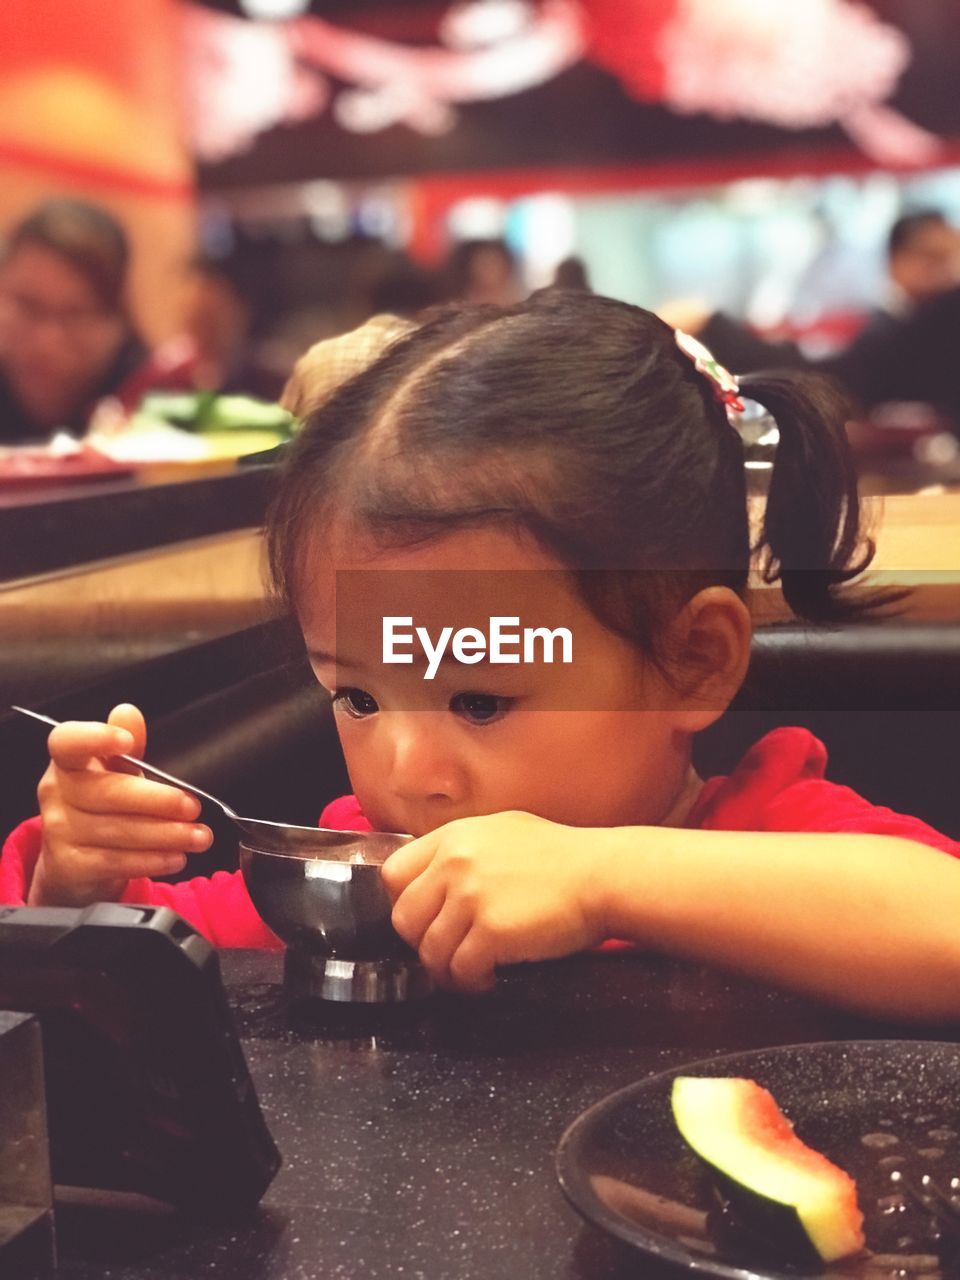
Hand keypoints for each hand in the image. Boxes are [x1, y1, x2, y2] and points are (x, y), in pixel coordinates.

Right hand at [31, 703, 211, 906]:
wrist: (76, 865)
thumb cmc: (102, 808)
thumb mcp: (116, 774)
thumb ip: (127, 747)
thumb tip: (128, 713)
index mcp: (67, 762)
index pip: (67, 742)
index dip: (95, 738)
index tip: (128, 742)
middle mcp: (56, 793)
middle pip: (106, 793)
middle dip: (157, 801)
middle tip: (193, 807)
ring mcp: (59, 831)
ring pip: (117, 832)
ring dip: (165, 835)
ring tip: (198, 836)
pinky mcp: (68, 866)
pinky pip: (115, 861)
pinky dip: (150, 860)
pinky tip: (176, 857)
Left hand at [381, 811, 607, 993]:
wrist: (603, 875)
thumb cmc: (562, 857)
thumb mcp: (503, 833)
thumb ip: (464, 851)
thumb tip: (435, 879)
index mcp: (453, 837)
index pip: (393, 874)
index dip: (406, 904)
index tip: (427, 920)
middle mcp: (454, 862)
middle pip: (404, 919)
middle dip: (423, 943)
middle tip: (451, 952)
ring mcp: (470, 896)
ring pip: (430, 952)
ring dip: (449, 969)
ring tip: (474, 970)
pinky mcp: (491, 931)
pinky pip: (461, 970)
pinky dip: (473, 982)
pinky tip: (494, 976)